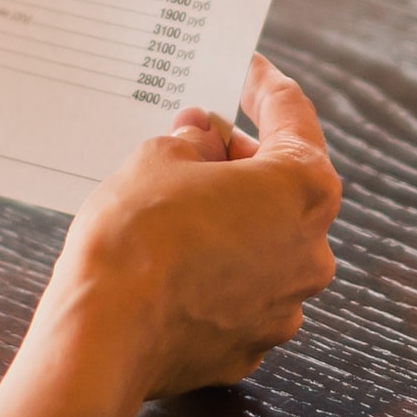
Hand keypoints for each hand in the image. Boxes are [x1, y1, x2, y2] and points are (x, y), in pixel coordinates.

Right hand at [46, 55, 341, 397]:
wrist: (105, 333)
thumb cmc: (137, 236)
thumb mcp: (159, 158)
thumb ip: (195, 141)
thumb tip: (204, 138)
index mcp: (303, 188)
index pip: (293, 116)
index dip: (266, 86)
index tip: (252, 70)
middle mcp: (311, 250)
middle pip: (286, 187)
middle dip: (244, 159)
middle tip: (200, 138)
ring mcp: (285, 306)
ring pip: (265, 245)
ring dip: (233, 220)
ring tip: (178, 203)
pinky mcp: (251, 345)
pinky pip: (240, 294)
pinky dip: (217, 272)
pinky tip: (176, 261)